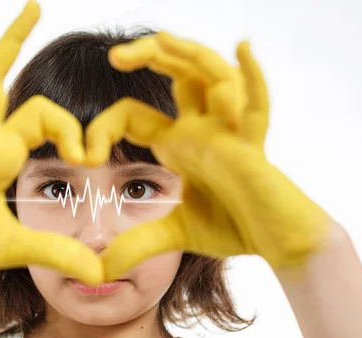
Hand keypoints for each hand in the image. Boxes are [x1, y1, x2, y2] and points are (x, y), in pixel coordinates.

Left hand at [86, 32, 331, 280]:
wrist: (275, 242)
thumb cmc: (231, 226)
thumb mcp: (174, 234)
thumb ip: (138, 245)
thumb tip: (98, 271)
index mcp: (178, 143)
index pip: (133, 116)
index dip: (104, 127)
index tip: (85, 156)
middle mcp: (201, 129)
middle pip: (177, 76)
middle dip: (149, 58)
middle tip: (115, 57)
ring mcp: (229, 132)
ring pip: (213, 78)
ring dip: (189, 56)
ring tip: (162, 41)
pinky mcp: (254, 147)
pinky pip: (257, 106)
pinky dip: (252, 76)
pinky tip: (242, 46)